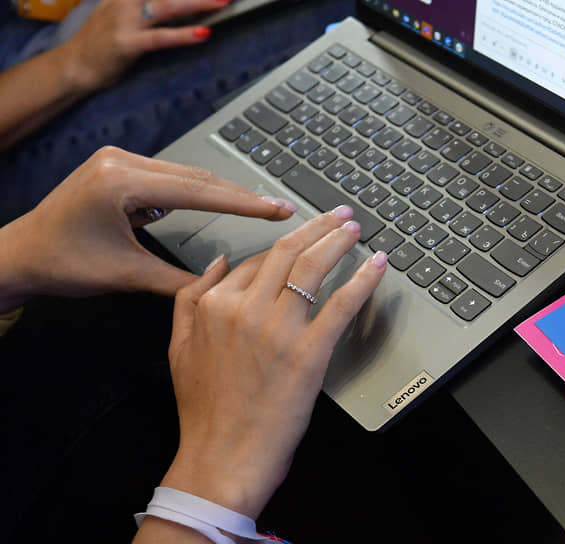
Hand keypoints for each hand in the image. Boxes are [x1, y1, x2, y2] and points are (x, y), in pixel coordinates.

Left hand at [0, 146, 295, 311]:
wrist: (19, 254)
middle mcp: (120, 161)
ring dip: (223, 191)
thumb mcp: (126, 276)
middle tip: (281, 206)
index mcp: (120, 183)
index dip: (244, 203)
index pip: (198, 191)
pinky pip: (170, 177)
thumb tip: (224, 286)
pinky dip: (198, 191)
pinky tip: (223, 201)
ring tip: (261, 205)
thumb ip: (178, 282)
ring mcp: (118, 160)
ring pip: (187, 175)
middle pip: (198, 177)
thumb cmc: (62, 265)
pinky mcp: (118, 167)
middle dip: (242, 194)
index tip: (279, 209)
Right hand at [58, 0, 229, 90]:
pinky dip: (183, 35)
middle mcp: (127, 1)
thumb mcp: (121, 11)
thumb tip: (179, 4)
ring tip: (222, 2)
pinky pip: (160, 37)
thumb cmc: (102, 41)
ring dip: (198, 3)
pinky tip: (203, 34)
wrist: (73, 65)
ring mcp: (126, 21)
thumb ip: (147, 4)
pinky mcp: (127, 44)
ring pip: (168, 6)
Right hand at [161, 208, 386, 517]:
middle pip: (288, 252)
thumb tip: (218, 262)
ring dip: (339, 241)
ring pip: (313, 267)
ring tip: (355, 228)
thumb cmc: (204, 411)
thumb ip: (190, 299)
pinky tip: (378, 263)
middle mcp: (245, 309)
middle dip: (318, 226)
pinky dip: (364, 279)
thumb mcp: (178, 348)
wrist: (221, 458)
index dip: (287, 245)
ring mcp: (278, 330)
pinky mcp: (308, 353)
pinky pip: (342, 304)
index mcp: (214, 304)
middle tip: (340, 215)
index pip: (257, 260)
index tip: (306, 235)